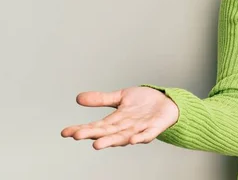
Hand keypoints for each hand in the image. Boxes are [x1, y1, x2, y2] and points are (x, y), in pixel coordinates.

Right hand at [61, 86, 178, 149]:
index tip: (65, 132)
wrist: (167, 102)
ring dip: (111, 141)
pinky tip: (132, 140)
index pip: (95, 126)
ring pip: (123, 137)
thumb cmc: (144, 102)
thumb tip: (78, 98)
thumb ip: (101, 99)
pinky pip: (146, 135)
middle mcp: (125, 128)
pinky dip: (140, 139)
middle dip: (92, 135)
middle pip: (106, 133)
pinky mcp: (153, 129)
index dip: (81, 129)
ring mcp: (139, 130)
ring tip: (97, 144)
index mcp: (115, 121)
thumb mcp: (120, 97)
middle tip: (77, 136)